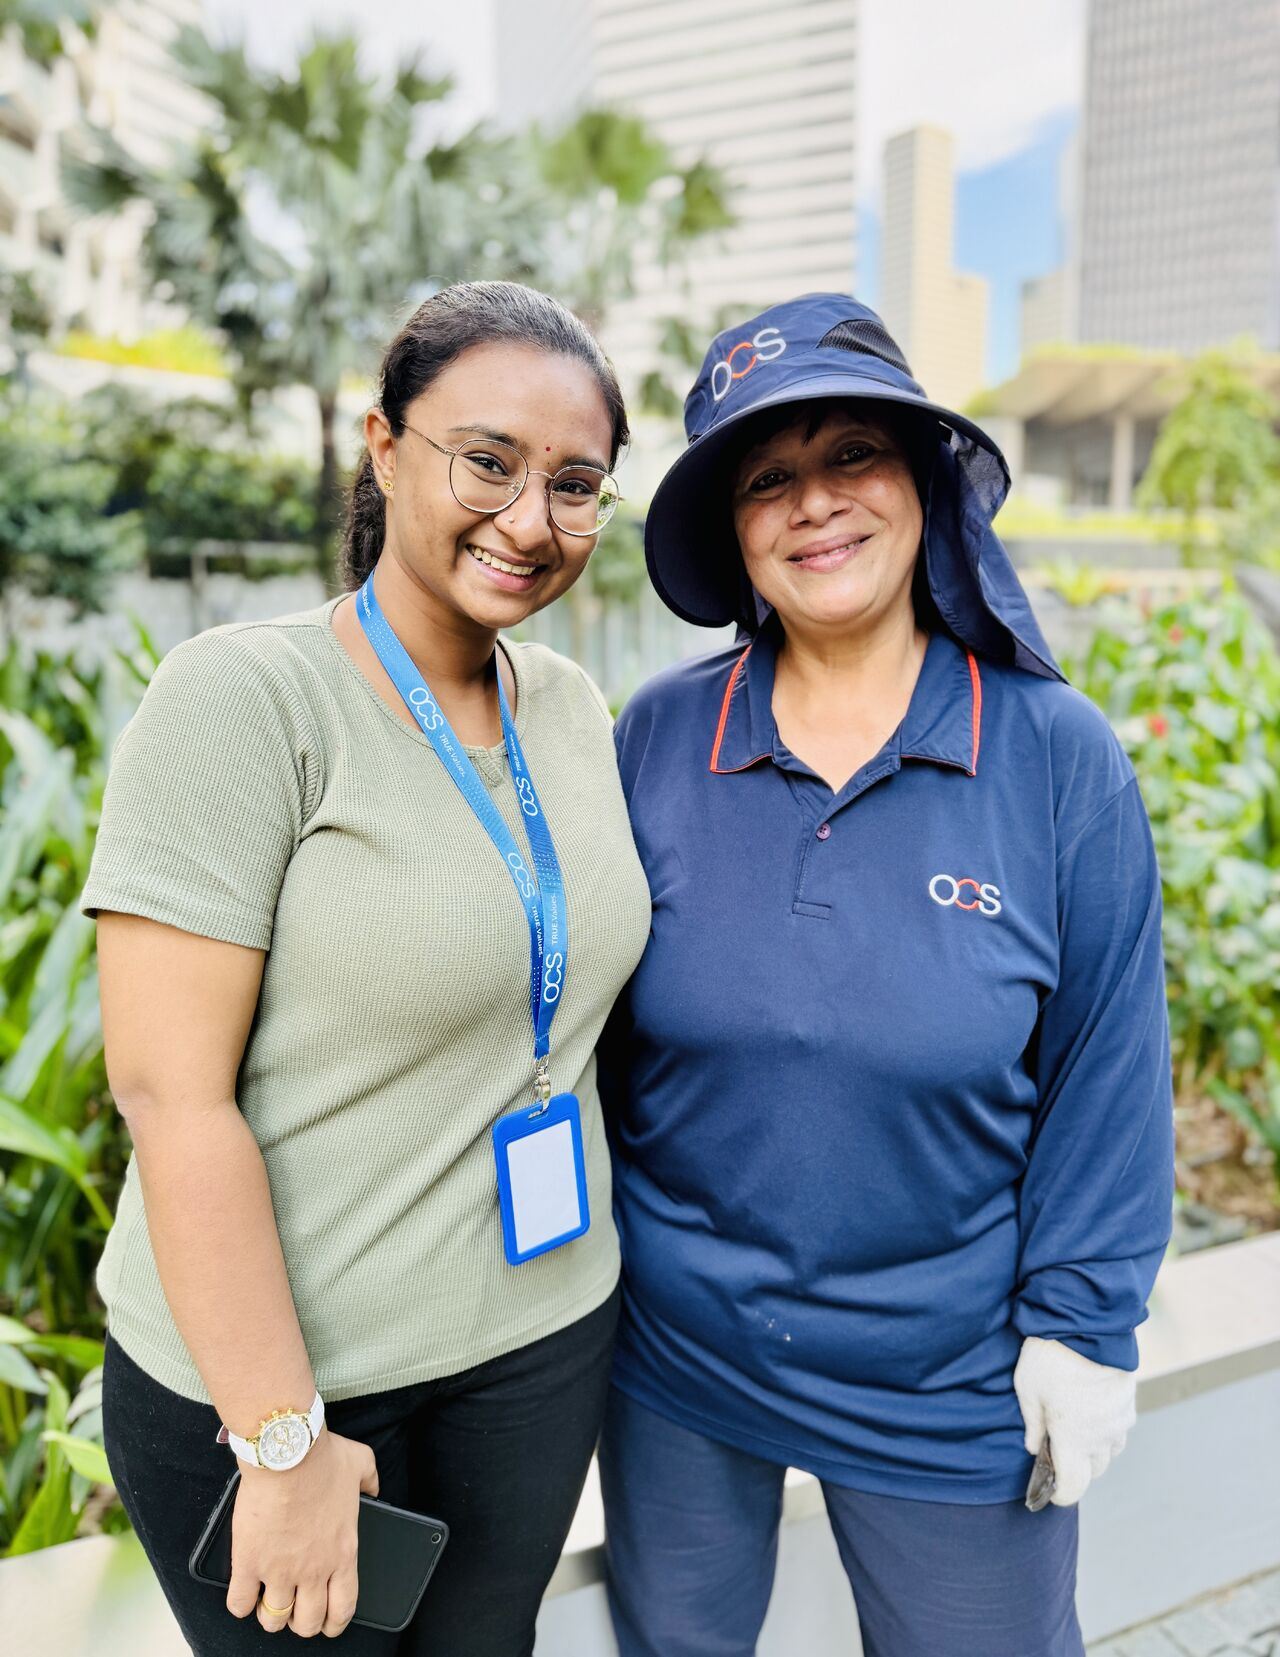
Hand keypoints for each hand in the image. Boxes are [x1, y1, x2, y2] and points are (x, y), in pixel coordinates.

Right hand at [225, 1428, 378, 1637]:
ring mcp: (280, 1570)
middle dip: (303, 1623)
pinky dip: (241, 1604)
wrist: (286, 1452)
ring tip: (268, 1604)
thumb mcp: (360, 1464)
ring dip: (272, 1617)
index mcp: (343, 1552)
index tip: (329, 1622)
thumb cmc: (321, 1457)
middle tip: (297, 1613)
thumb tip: (374, 1488)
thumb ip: (370, 1480)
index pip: (344, 1608)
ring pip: (274, 1620)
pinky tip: (244, 1592)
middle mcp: (314, 1569)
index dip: (335, 1622)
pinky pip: (239, 1603)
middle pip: (309, 1623)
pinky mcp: (249, 1563)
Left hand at [1013, 1336, 1135, 1506]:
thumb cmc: (1050, 1357)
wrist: (1088, 1324)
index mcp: (1073, 1440)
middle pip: (1093, 1472)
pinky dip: (1106, 1431)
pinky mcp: (1128, 1404)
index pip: (1073, 1487)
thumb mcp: (1027, 1389)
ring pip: (1109, 1452)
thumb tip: (1035, 1448)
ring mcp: (1118, 1421)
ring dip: (1094, 1450)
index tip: (1049, 1491)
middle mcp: (1100, 1438)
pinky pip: (1119, 1430)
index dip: (1060, 1495)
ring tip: (1074, 1428)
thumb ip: (1032, 1424)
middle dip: (1076, 1469)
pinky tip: (1090, 1412)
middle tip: (1056, 1450)